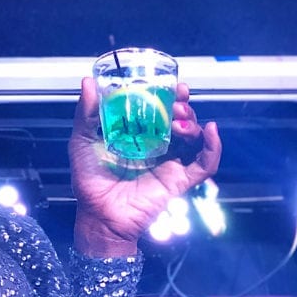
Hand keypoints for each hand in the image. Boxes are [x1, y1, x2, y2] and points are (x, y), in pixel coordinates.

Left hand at [69, 77, 222, 256]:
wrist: (98, 215)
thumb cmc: (89, 180)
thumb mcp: (83, 142)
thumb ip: (86, 114)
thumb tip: (88, 82)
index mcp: (137, 136)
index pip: (159, 111)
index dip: (167, 96)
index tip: (170, 84)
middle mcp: (157, 147)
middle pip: (180, 121)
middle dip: (182, 107)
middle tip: (177, 100)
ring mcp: (170, 163)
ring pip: (194, 138)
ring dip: (192, 124)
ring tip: (179, 121)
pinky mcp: (179, 180)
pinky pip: (205, 164)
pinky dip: (214, 147)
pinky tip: (211, 131)